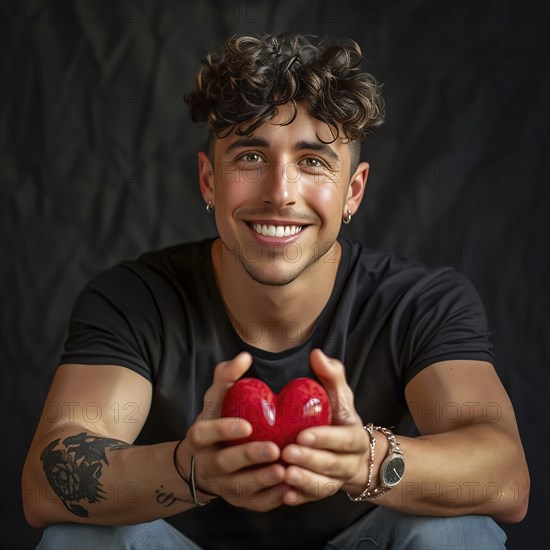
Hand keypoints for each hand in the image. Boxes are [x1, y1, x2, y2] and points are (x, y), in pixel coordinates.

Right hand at [179, 352, 286, 511]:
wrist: (203, 463)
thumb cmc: (216, 420)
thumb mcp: (216, 398)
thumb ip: (227, 376)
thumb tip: (245, 356)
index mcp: (200, 437)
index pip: (205, 434)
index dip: (223, 430)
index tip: (246, 425)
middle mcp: (207, 464)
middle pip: (225, 464)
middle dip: (249, 458)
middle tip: (273, 449)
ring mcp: (222, 485)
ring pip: (240, 488)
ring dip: (262, 481)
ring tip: (284, 472)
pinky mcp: (239, 501)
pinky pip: (254, 504)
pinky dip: (271, 499)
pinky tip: (289, 490)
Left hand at [280, 349, 370, 505]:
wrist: (355, 456)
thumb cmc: (340, 419)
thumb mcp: (340, 396)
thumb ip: (331, 375)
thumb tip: (317, 354)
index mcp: (354, 437)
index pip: (343, 439)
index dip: (325, 438)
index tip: (303, 434)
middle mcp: (348, 462)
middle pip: (332, 464)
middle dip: (310, 460)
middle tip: (287, 453)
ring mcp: (336, 480)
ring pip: (323, 485)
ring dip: (304, 481)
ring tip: (284, 474)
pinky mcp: (323, 492)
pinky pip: (313, 498)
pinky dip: (300, 498)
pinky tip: (283, 494)